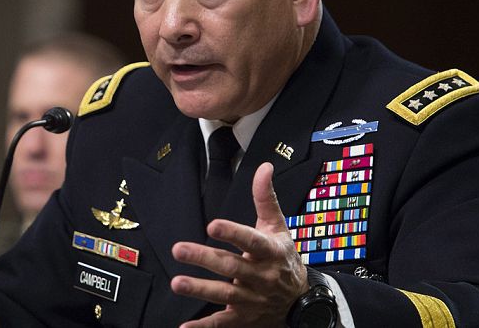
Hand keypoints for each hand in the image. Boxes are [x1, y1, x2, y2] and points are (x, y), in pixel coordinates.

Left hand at [170, 162, 307, 326]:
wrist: (301, 302)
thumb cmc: (284, 258)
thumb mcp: (279, 227)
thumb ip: (266, 198)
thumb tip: (265, 167)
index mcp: (270, 252)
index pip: (251, 241)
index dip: (233, 233)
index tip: (212, 225)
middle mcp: (261, 277)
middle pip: (230, 267)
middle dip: (204, 259)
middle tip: (178, 249)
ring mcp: (251, 299)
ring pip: (223, 294)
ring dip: (199, 289)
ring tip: (177, 283)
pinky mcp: (243, 317)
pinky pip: (221, 324)